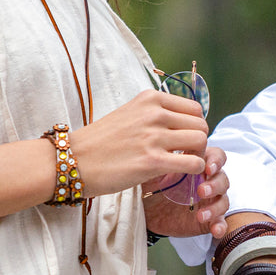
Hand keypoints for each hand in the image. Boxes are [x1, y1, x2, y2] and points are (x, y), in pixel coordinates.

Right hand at [72, 90, 207, 196]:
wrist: (74, 160)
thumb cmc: (100, 142)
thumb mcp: (129, 114)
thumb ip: (154, 114)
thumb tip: (182, 124)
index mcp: (150, 99)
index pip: (194, 109)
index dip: (194, 126)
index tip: (183, 140)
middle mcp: (154, 113)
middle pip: (201, 125)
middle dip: (198, 142)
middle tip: (186, 156)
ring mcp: (154, 136)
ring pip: (201, 141)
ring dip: (199, 155)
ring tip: (184, 165)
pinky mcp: (153, 161)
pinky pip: (194, 163)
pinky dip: (195, 171)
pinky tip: (183, 175)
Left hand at [143, 147, 229, 239]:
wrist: (146, 210)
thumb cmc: (153, 184)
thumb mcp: (156, 170)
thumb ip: (166, 158)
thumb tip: (170, 147)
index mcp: (198, 165)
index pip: (216, 157)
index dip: (216, 161)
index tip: (207, 168)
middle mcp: (208, 181)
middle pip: (222, 179)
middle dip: (215, 185)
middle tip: (201, 191)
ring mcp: (210, 201)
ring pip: (223, 200)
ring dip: (216, 207)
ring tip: (202, 215)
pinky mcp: (209, 219)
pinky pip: (221, 222)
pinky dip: (221, 226)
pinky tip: (216, 231)